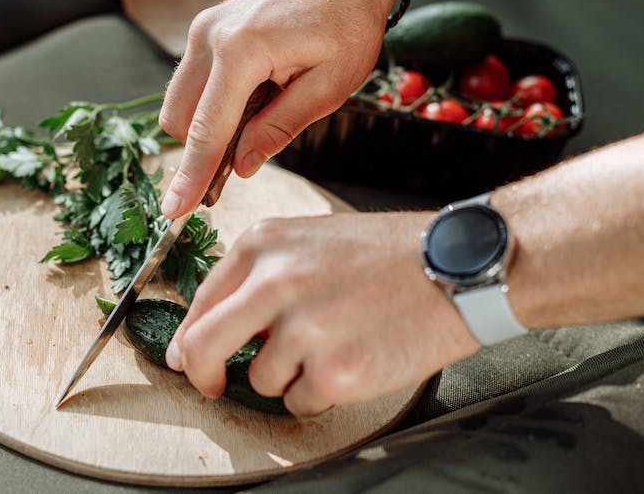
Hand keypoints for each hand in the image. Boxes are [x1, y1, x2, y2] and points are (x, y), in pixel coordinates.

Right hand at [158, 0, 397, 217]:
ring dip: (205, 125)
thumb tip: (241, 165)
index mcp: (241, 51)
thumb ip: (279, 127)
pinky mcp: (206, 26)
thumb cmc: (347, 19)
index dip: (191, 176)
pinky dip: (210, 102)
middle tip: (237, 166)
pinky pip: (191, 79)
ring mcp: (203, 28)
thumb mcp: (330, 85)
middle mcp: (209, 37)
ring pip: (180, 100)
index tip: (174, 210)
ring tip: (255, 124)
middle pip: (179, 119)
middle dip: (199, 150)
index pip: (207, 130)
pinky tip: (249, 101)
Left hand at [164, 212, 480, 415]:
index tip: (188, 357)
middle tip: (213, 385)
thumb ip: (257, 278)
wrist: (455, 266)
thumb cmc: (385, 254)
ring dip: (287, 376)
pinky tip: (352, 361)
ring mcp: (303, 329)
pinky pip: (300, 403)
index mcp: (263, 243)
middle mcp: (274, 283)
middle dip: (202, 375)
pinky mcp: (335, 372)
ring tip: (333, 345)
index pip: (200, 303)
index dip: (189, 338)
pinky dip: (320, 394)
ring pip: (260, 380)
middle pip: (202, 348)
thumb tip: (207, 330)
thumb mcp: (309, 240)